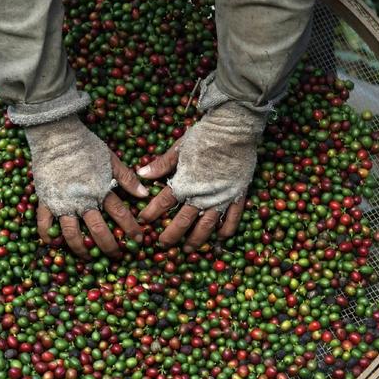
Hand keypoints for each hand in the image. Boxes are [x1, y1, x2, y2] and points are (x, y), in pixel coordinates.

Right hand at [26, 115, 146, 258]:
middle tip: (117, 256)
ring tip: (88, 257)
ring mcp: (62, 203)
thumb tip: (144, 194)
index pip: (121, 215)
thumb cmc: (85, 145)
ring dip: (82, 249)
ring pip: (73, 234)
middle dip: (110, 247)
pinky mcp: (45, 201)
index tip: (138, 240)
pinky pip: (44, 224)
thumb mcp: (111, 159)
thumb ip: (127, 178)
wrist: (56, 135)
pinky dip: (49, 237)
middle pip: (99, 231)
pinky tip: (55, 244)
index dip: (131, 229)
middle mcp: (83, 201)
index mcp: (101, 191)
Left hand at [137, 101, 267, 251]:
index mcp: (185, 183)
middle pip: (183, 221)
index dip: (151, 213)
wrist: (234, 128)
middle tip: (163, 245)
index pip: (163, 203)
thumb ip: (161, 164)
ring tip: (188, 249)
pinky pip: (232, 219)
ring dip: (196, 239)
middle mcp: (202, 195)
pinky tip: (220, 239)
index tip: (143, 221)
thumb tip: (141, 174)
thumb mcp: (179, 148)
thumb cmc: (204, 135)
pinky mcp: (237, 195)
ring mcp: (221, 198)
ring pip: (206, 226)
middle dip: (171, 235)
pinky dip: (226, 231)